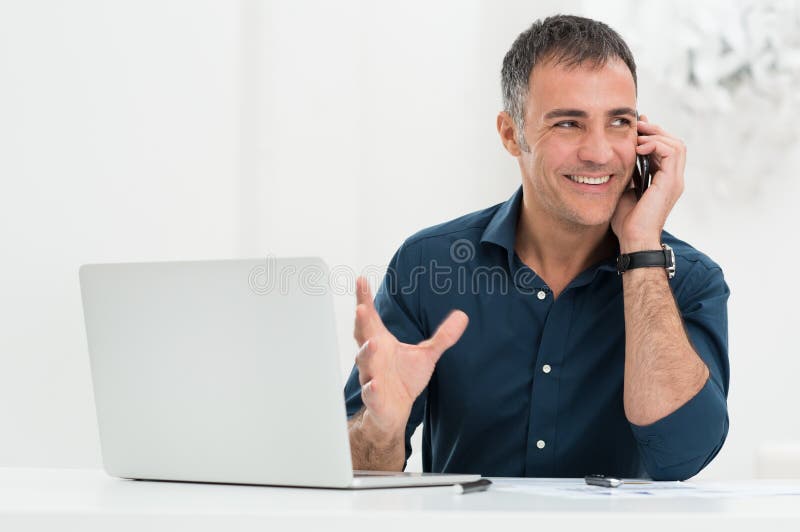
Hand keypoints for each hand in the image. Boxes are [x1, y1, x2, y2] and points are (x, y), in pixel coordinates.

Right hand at [353, 276, 468, 436]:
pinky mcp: (374, 396)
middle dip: (362, 321)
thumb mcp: (427, 355)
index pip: (371, 316)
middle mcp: (373, 356)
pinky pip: (371, 391)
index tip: (361, 279)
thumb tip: (463, 316)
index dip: (365, 298)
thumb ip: (443, 336)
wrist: (393, 411)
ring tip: (373, 344)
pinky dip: (372, 388)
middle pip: (363, 334)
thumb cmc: (403, 379)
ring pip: (365, 362)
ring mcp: (371, 375)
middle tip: (361, 307)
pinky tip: (375, 384)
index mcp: (381, 341)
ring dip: (366, 353)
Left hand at [611, 115, 685, 252]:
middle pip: (674, 143)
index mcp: (664, 180)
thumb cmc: (626, 221)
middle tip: (637, 125)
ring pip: (677, 144)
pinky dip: (656, 144)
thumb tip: (618, 158)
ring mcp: (674, 181)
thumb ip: (626, 174)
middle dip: (655, 130)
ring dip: (656, 135)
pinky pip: (672, 152)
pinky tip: (639, 147)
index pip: (665, 149)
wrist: (633, 239)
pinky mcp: (671, 183)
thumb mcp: (624, 190)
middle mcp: (673, 179)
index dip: (652, 135)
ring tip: (638, 135)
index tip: (636, 127)